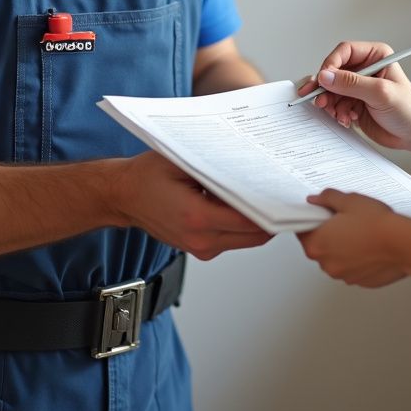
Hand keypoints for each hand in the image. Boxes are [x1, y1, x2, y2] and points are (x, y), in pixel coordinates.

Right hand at [114, 150, 271, 259]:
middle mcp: (201, 239)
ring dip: (259, 221)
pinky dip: (243, 225)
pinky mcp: (201, 249)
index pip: (250, 221)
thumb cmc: (148, 176)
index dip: (272, 210)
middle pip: (255, 235)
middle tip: (285, 193)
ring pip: (247, 239)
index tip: (286, 195)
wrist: (124, 196)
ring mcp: (201, 248)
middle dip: (272, 216)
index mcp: (197, 217)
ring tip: (266, 194)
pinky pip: (233, 239)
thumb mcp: (183, 161)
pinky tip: (243, 202)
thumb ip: (217, 166)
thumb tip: (250, 167)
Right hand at [297, 41, 410, 157]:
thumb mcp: (380, 93)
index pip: (344, 52)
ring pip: (332, 89)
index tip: (323, 79)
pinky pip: (336, 104)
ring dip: (331, 103)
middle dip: (326, 87)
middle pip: (334, 70)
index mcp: (375, 56)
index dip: (331, 64)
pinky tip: (347, 119)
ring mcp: (359, 87)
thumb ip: (351, 83)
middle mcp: (365, 69)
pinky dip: (337, 112)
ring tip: (339, 114)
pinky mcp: (355, 102)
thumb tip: (326, 76)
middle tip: (320, 99)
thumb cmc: (409, 109)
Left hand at [297, 188, 406, 287]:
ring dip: (343, 248)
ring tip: (361, 233)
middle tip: (345, 221)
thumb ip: (327, 198)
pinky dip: (357, 259)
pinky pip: (352, 268)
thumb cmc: (377, 224)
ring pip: (336, 258)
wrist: (403, 244)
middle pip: (318, 246)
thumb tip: (317, 199)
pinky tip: (368, 245)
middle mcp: (327, 264)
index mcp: (317, 244)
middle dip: (328, 234)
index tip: (320, 215)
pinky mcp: (359, 281)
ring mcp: (343, 275)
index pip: (302, 232)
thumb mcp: (348, 200)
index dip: (312, 220)